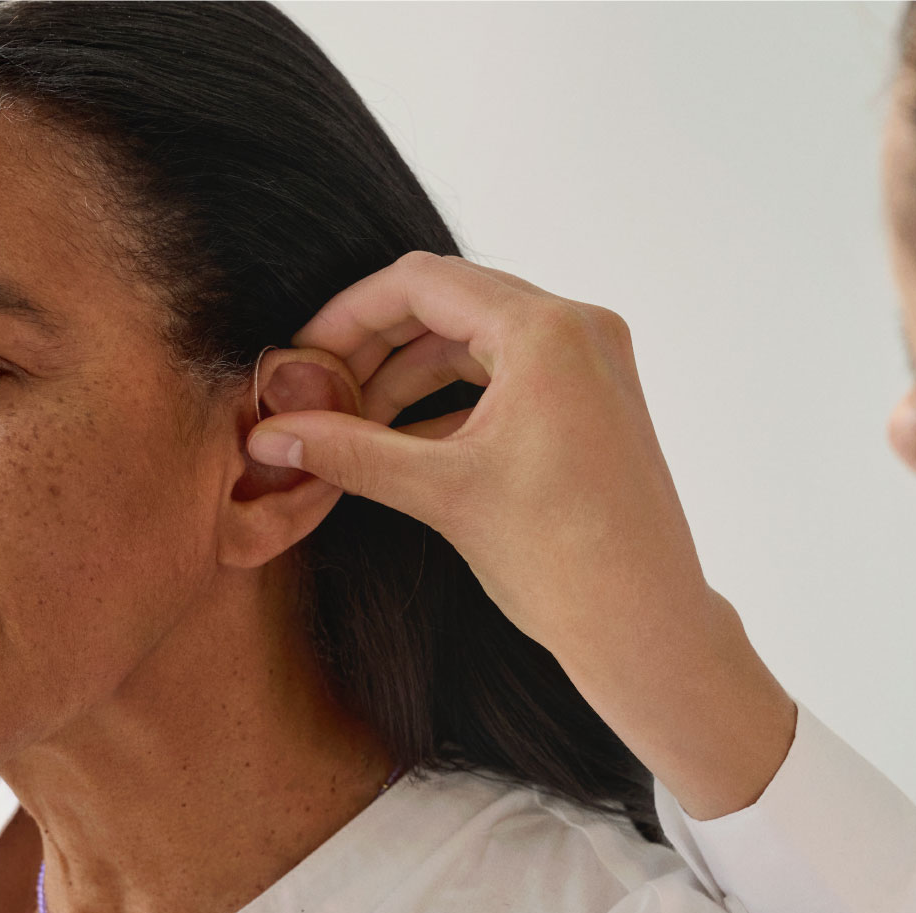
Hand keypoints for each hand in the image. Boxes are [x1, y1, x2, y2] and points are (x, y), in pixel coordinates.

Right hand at [248, 252, 796, 818]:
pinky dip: (452, 401)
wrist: (645, 626)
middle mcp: (579, 329)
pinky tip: (404, 446)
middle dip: (376, 349)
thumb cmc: (564, 561)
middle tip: (319, 397)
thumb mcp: (440, 493)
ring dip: (410, 377)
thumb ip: (349, 452)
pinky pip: (507, 375)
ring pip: (475, 342)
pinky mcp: (595, 400)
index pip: (421, 283)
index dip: (348, 316)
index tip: (302, 357)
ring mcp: (593, 363)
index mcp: (547, 331)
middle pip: (448, 304)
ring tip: (354, 430)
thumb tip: (270, 434)